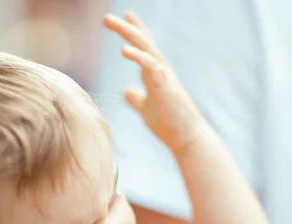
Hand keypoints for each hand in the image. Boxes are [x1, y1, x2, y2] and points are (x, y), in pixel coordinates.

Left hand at [103, 11, 210, 152]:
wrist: (185, 139)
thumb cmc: (169, 124)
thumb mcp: (146, 109)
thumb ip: (136, 98)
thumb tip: (126, 91)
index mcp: (155, 74)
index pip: (143, 47)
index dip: (134, 30)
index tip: (123, 16)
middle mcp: (161, 70)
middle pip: (143, 42)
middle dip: (126, 28)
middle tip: (106, 18)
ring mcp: (164, 76)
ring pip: (147, 48)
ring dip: (131, 35)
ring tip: (115, 24)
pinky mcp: (166, 87)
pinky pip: (151, 66)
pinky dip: (139, 56)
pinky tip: (125, 49)